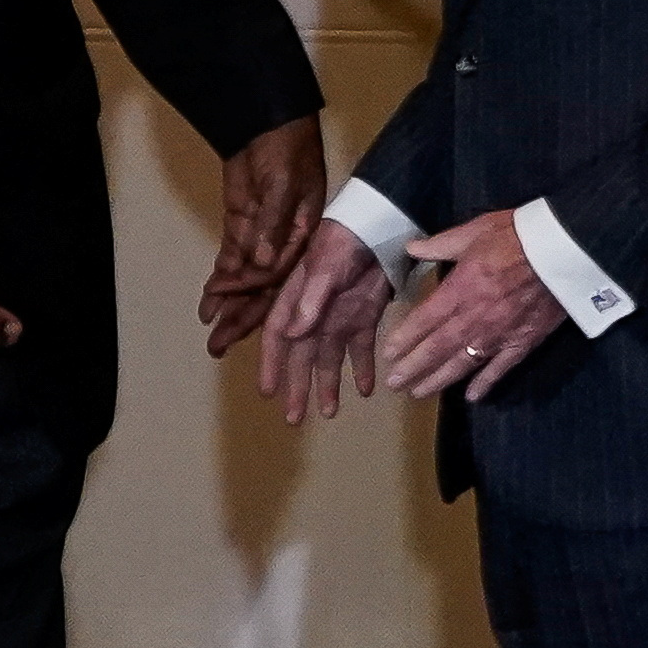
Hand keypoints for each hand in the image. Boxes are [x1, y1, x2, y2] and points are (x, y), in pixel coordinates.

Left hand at [202, 116, 327, 353]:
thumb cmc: (287, 149)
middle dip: (240, 318)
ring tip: (210, 330)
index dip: (254, 298)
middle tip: (218, 346)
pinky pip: (233, 259)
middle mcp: (285, 244)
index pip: (279, 277)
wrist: (269, 122)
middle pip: (263, 288)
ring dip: (228, 304)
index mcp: (305, 237)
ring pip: (246, 279)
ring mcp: (263, 236)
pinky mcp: (244, 226)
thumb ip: (272, 224)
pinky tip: (209, 300)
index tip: (229, 315)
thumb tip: (261, 264)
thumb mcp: (285, 184)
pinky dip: (221, 279)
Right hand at [257, 220, 392, 423]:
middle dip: (297, 386)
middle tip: (295, 418)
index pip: (277, 338)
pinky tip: (367, 390)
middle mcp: (313, 315)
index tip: (269, 392)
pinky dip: (363, 370)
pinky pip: (361, 350)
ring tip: (328, 412)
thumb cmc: (343, 242)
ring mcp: (339, 319)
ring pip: (329, 359)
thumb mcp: (325, 268)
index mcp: (296, 301)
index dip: (271, 365)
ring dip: (328, 385)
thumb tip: (293, 335)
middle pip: (301, 356)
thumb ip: (310, 301)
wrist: (378, 228)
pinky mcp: (364, 319)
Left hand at [381, 209, 565, 401]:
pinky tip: (471, 397)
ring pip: (463, 363)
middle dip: (413, 367)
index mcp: (459, 290)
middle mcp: (475, 318)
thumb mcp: (472, 232)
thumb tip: (409, 248)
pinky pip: (501, 368)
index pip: (424, 321)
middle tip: (394, 383)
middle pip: (438, 348)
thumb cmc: (516, 236)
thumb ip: (439, 245)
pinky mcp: (524, 342)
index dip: (404, 339)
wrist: (564, 251)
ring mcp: (499, 334)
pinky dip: (485, 383)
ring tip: (418, 392)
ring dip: (439, 379)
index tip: (387, 354)